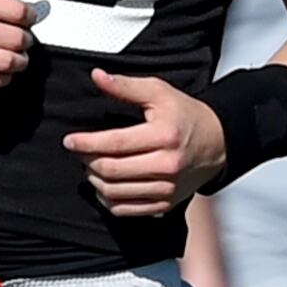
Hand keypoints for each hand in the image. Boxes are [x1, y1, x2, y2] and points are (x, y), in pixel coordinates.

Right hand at [0, 0, 36, 89]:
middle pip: (15, 39)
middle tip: (23, 39)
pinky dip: (1, 79)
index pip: (18, 11)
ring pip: (4, 63)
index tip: (28, 19)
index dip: (30, 16)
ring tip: (16, 58)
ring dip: (19, 63)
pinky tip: (0, 72)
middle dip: (26, 41)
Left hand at [66, 68, 223, 217]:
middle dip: (88, 161)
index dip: (86, 143)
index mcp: (164, 135)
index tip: (69, 141)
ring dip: (95, 180)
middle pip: (111, 170)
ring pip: (115, 192)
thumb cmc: (185, 115)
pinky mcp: (165, 204)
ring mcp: (167, 188)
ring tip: (91, 166)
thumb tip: (97, 77)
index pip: (115, 143)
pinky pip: (125, 209)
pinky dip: (108, 199)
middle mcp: (167, 165)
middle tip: (81, 152)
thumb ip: (126, 86)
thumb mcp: (159, 92)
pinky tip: (104, 185)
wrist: (216, 143)